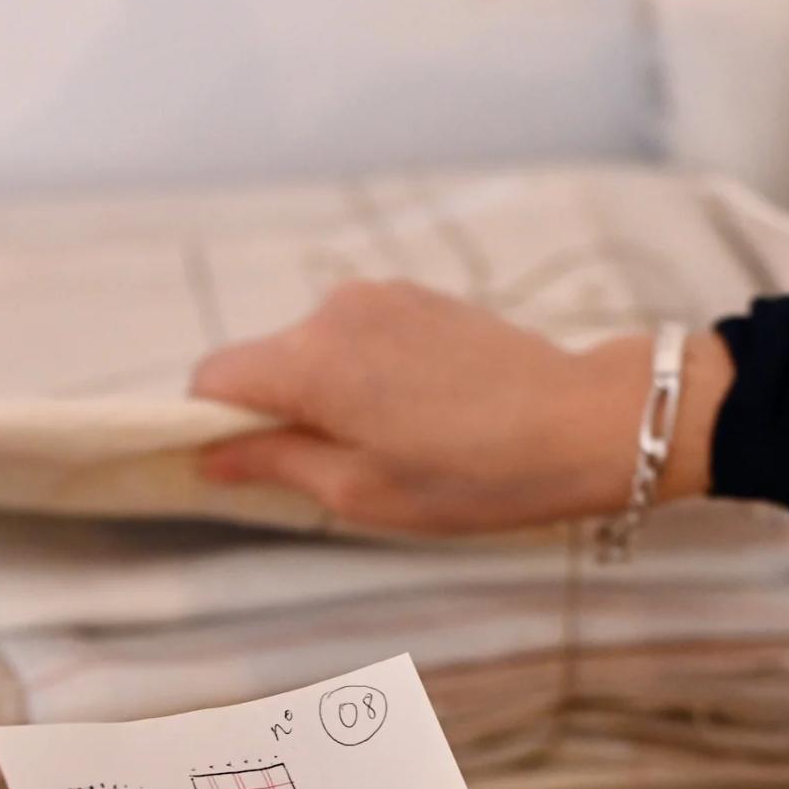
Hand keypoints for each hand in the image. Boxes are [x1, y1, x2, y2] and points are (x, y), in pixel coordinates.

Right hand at [190, 281, 729, 535]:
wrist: (581, 424)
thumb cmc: (475, 475)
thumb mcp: (361, 493)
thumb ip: (273, 465)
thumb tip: (209, 455)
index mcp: (311, 364)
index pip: (212, 379)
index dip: (208, 425)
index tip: (231, 464)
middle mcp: (335, 313)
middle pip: (262, 362)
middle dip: (274, 414)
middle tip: (331, 473)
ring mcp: (379, 296)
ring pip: (311, 350)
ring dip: (325, 396)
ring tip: (390, 445)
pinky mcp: (417, 296)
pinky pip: (357, 337)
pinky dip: (364, 374)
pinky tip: (417, 414)